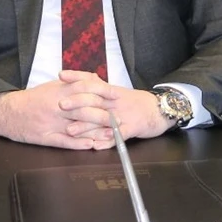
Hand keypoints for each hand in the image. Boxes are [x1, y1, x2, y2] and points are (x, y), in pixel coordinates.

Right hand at [0, 75, 115, 149]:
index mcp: (59, 91)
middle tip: (120, 119)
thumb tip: (95, 79)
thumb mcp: (54, 86)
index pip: (86, 89)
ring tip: (112, 135)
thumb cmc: (34, 98)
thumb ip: (74, 82)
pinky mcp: (45, 137)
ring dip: (97, 131)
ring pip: (78, 126)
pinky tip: (91, 145)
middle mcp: (57, 106)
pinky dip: (79, 143)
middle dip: (105, 114)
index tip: (117, 96)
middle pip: (85, 109)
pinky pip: (65, 141)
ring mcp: (52, 123)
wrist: (8, 112)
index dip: (103, 92)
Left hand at [58, 70, 173, 141]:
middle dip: (77, 102)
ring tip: (71, 130)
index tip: (60, 75)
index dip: (77, 77)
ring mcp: (124, 115)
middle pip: (95, 99)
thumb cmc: (136, 103)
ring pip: (103, 119)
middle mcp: (116, 101)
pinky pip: (119, 135)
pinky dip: (108, 141)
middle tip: (60, 104)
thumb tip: (84, 81)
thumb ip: (102, 89)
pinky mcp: (133, 127)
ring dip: (86, 126)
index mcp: (112, 92)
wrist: (161, 109)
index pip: (92, 81)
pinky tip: (96, 146)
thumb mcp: (119, 93)